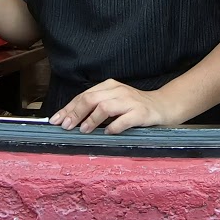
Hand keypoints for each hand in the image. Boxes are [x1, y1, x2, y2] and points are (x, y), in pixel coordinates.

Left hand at [50, 79, 177, 134]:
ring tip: (82, 130)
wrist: (163, 105)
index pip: (83, 95)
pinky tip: (107, 133)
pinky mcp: (141, 113)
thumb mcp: (114, 102)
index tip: (55, 120)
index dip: (68, 108)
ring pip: (105, 107)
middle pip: (91, 99)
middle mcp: (118, 91)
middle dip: (75, 113)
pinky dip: (113, 127)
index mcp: (109, 86)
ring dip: (91, 119)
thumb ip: (96, 107)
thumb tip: (71, 120)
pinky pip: (124, 120)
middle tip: (65, 126)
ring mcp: (130, 101)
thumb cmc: (134, 106)